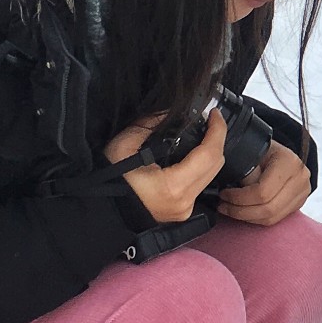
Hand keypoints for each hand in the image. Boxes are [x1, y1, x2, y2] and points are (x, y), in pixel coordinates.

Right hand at [105, 111, 226, 224]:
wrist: (104, 212)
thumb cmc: (109, 182)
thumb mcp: (124, 147)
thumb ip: (149, 125)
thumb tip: (168, 110)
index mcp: (173, 186)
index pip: (209, 155)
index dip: (217, 131)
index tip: (215, 113)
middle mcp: (185, 201)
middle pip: (216, 165)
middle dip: (217, 139)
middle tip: (210, 120)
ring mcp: (185, 209)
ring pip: (211, 175)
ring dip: (210, 152)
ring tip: (203, 133)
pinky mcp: (182, 211)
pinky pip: (200, 184)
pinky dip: (201, 166)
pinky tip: (193, 153)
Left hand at [215, 140, 312, 227]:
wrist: (278, 151)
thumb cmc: (262, 150)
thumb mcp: (251, 152)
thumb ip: (246, 172)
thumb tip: (233, 192)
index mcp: (288, 162)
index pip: (263, 191)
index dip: (239, 198)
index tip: (223, 195)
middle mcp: (300, 177)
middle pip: (268, 208)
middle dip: (240, 211)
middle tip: (223, 206)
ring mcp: (303, 191)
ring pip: (271, 217)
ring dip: (247, 217)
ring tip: (231, 210)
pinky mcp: (299, 202)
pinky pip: (275, 219)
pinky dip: (256, 218)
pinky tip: (244, 212)